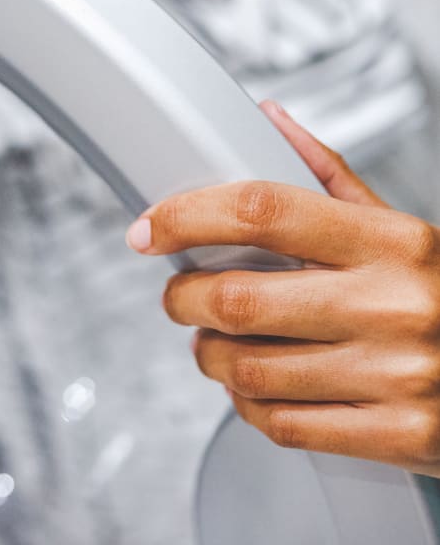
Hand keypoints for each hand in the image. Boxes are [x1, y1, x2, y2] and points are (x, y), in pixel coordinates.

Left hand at [125, 101, 439, 475]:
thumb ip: (330, 176)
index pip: (263, 210)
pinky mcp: (399, 435)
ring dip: (208, 355)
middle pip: (240, 298)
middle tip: (178, 293)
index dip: (189, 215)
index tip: (153, 229)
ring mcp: (397, 374)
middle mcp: (392, 303)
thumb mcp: (401, 226)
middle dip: (185, 298)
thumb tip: (269, 119)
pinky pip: (285, 425)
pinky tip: (250, 388)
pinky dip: (247, 406)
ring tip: (210, 342)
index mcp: (391, 240)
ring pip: (251, 371)